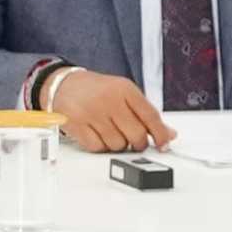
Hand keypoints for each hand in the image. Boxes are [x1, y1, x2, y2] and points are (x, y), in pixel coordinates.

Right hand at [41, 69, 176, 152]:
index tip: (164, 144)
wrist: (63, 84)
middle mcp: (109, 99)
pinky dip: (100, 146)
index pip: (150, 115)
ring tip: (111, 131)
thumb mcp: (123, 93)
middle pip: (136, 134)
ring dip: (117, 145)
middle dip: (138, 143)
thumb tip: (168, 134)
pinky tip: (97, 134)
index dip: (160, 134)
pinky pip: (98, 148)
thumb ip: (145, 113)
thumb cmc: (97, 90)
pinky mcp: (76, 124)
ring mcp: (92, 112)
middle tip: (134, 140)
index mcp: (124, 89)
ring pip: (118, 145)